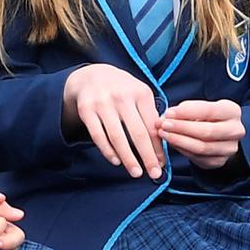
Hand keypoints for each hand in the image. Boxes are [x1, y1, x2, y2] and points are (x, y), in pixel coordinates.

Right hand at [63, 63, 163, 177]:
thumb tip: (161, 147)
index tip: (162, 164)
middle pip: (138, 133)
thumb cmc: (123, 90)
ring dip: (128, 158)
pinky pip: (98, 135)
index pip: (152, 125)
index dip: (158, 147)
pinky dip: (108, 151)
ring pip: (117, 137)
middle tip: (154, 174)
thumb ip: (150, 115)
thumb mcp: (139, 94)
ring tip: (136, 172)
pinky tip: (116, 161)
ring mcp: (103, 103)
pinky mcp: (86, 110)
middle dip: (148, 156)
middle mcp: (122, 97)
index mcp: (141, 93)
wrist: (92, 75)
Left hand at [158, 99, 244, 169]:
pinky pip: (197, 158)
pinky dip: (182, 150)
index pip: (209, 110)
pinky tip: (172, 142)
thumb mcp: (202, 108)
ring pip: (201, 147)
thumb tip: (167, 116)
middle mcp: (235, 131)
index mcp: (232, 111)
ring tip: (164, 134)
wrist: (221, 135)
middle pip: (207, 132)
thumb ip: (187, 110)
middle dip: (181, 128)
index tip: (169, 113)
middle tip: (163, 125)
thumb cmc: (208, 117)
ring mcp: (229, 149)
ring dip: (179, 140)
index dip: (187, 112)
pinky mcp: (219, 161)